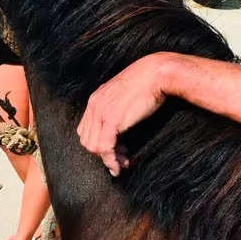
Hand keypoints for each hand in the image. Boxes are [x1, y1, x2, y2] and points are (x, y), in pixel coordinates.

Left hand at [77, 53, 169, 175]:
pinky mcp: (112, 120)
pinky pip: (105, 147)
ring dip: (108, 160)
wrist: (155, 73)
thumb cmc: (146, 83)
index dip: (97, 143)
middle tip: (120, 159)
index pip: (85, 130)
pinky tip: (120, 166)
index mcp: (95, 100)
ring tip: (122, 163)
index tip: (113, 149)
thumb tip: (119, 125)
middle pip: (87, 140)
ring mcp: (101, 113)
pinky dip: (111, 160)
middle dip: (102, 154)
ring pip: (94, 146)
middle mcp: (94, 106)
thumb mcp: (123, 95)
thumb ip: (115, 107)